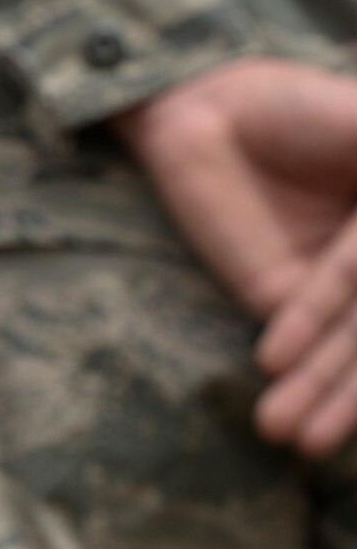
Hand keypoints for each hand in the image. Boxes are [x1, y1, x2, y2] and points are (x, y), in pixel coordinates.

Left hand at [109, 58, 356, 455]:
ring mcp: (347, 285)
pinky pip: (312, 348)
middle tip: (324, 435)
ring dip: (330, 396)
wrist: (207, 113)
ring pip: (352, 347)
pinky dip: (308, 382)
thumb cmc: (298, 108)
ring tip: (301, 440)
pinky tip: (295, 420)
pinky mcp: (292, 299)